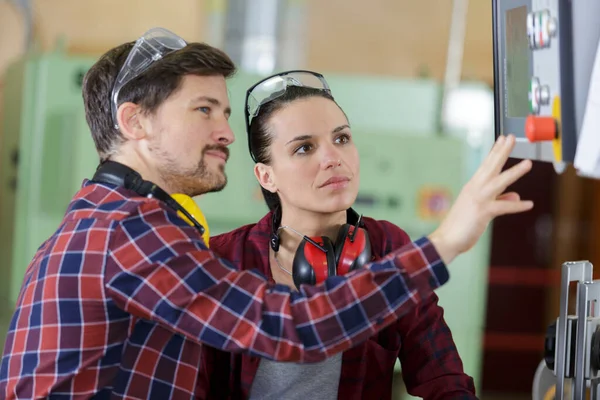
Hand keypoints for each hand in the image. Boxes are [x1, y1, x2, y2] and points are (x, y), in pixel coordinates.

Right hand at [428, 134, 532, 264]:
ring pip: (499, 182)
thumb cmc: (461, 225)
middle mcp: (475, 189)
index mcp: (473, 187)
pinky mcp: (483, 212)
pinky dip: (516, 206)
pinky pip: (503, 207)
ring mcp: (478, 199)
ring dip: (514, 172)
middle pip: (491, 166)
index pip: (486, 165)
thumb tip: (516, 196)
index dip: (495, 151)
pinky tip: (529, 204)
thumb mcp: (481, 209)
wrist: (447, 239)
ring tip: (528, 163)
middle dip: (502, 151)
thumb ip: (499, 200)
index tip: (502, 139)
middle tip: (511, 137)